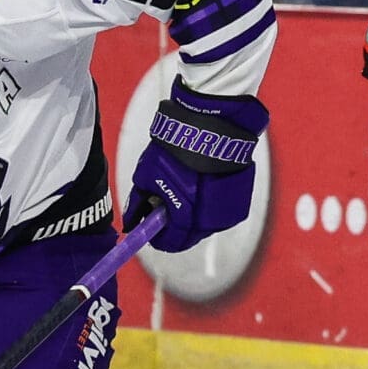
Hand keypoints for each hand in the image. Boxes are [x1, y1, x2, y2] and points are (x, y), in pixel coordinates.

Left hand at [128, 85, 266, 251]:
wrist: (214, 125)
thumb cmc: (179, 146)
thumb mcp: (147, 173)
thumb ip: (138, 202)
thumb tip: (130, 221)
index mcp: (185, 216)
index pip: (169, 242)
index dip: (157, 237)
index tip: (151, 230)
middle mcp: (208, 221)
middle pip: (187, 238)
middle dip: (174, 227)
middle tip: (165, 209)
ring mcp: (226, 214)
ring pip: (203, 227)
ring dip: (191, 217)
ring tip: (185, 190)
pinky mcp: (238, 204)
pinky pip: (218, 214)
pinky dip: (207, 207)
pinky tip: (201, 187)